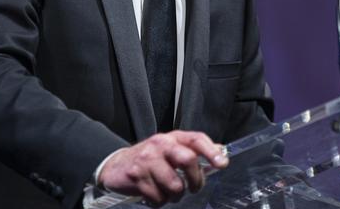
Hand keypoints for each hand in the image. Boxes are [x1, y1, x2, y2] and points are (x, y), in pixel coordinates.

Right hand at [98, 130, 227, 206]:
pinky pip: (158, 198)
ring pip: (175, 185)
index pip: (196, 139)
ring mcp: (147, 160)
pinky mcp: (136, 176)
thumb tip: (221, 151)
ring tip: (169, 191)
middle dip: (195, 180)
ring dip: (175, 195)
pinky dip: (159, 202)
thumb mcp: (172, 149)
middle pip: (188, 159)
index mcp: (172, 138)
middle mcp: (160, 145)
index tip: (222, 164)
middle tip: (194, 187)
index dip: (211, 151)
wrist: (117, 165)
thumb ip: (194, 150)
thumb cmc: (150, 159)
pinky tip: (154, 194)